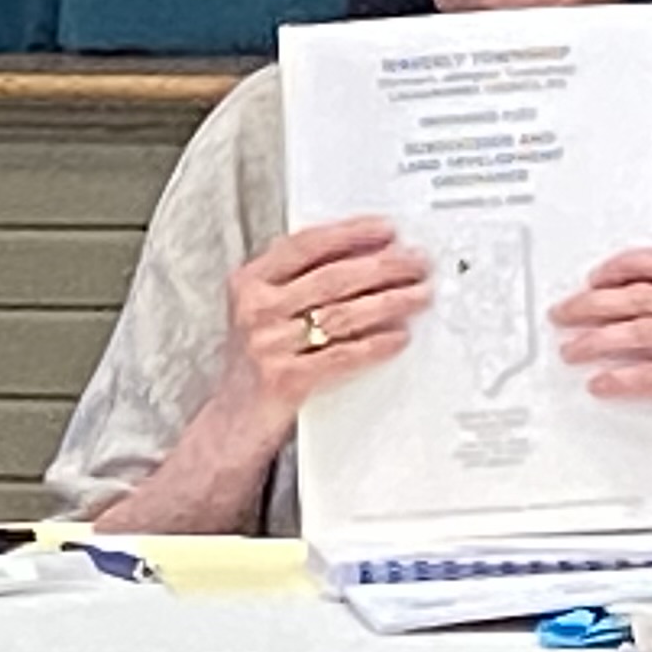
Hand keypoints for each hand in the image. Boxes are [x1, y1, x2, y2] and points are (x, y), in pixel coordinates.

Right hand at [210, 218, 429, 456]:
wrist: (232, 422)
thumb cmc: (256, 364)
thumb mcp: (262, 313)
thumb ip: (298, 282)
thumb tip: (366, 256)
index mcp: (249, 283)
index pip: (305, 245)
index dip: (351, 233)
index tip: (387, 230)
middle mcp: (255, 310)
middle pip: (332, 277)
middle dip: (384, 266)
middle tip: (417, 262)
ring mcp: (269, 345)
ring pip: (343, 314)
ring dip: (391, 302)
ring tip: (419, 295)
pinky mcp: (285, 380)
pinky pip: (343, 356)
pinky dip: (376, 344)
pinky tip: (398, 336)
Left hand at [552, 246, 651, 522]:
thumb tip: (605, 298)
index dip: (628, 264)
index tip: (595, 276)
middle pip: (648, 296)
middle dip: (596, 302)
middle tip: (565, 313)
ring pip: (642, 330)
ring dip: (597, 339)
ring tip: (572, 349)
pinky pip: (649, 375)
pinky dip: (617, 377)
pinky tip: (598, 382)